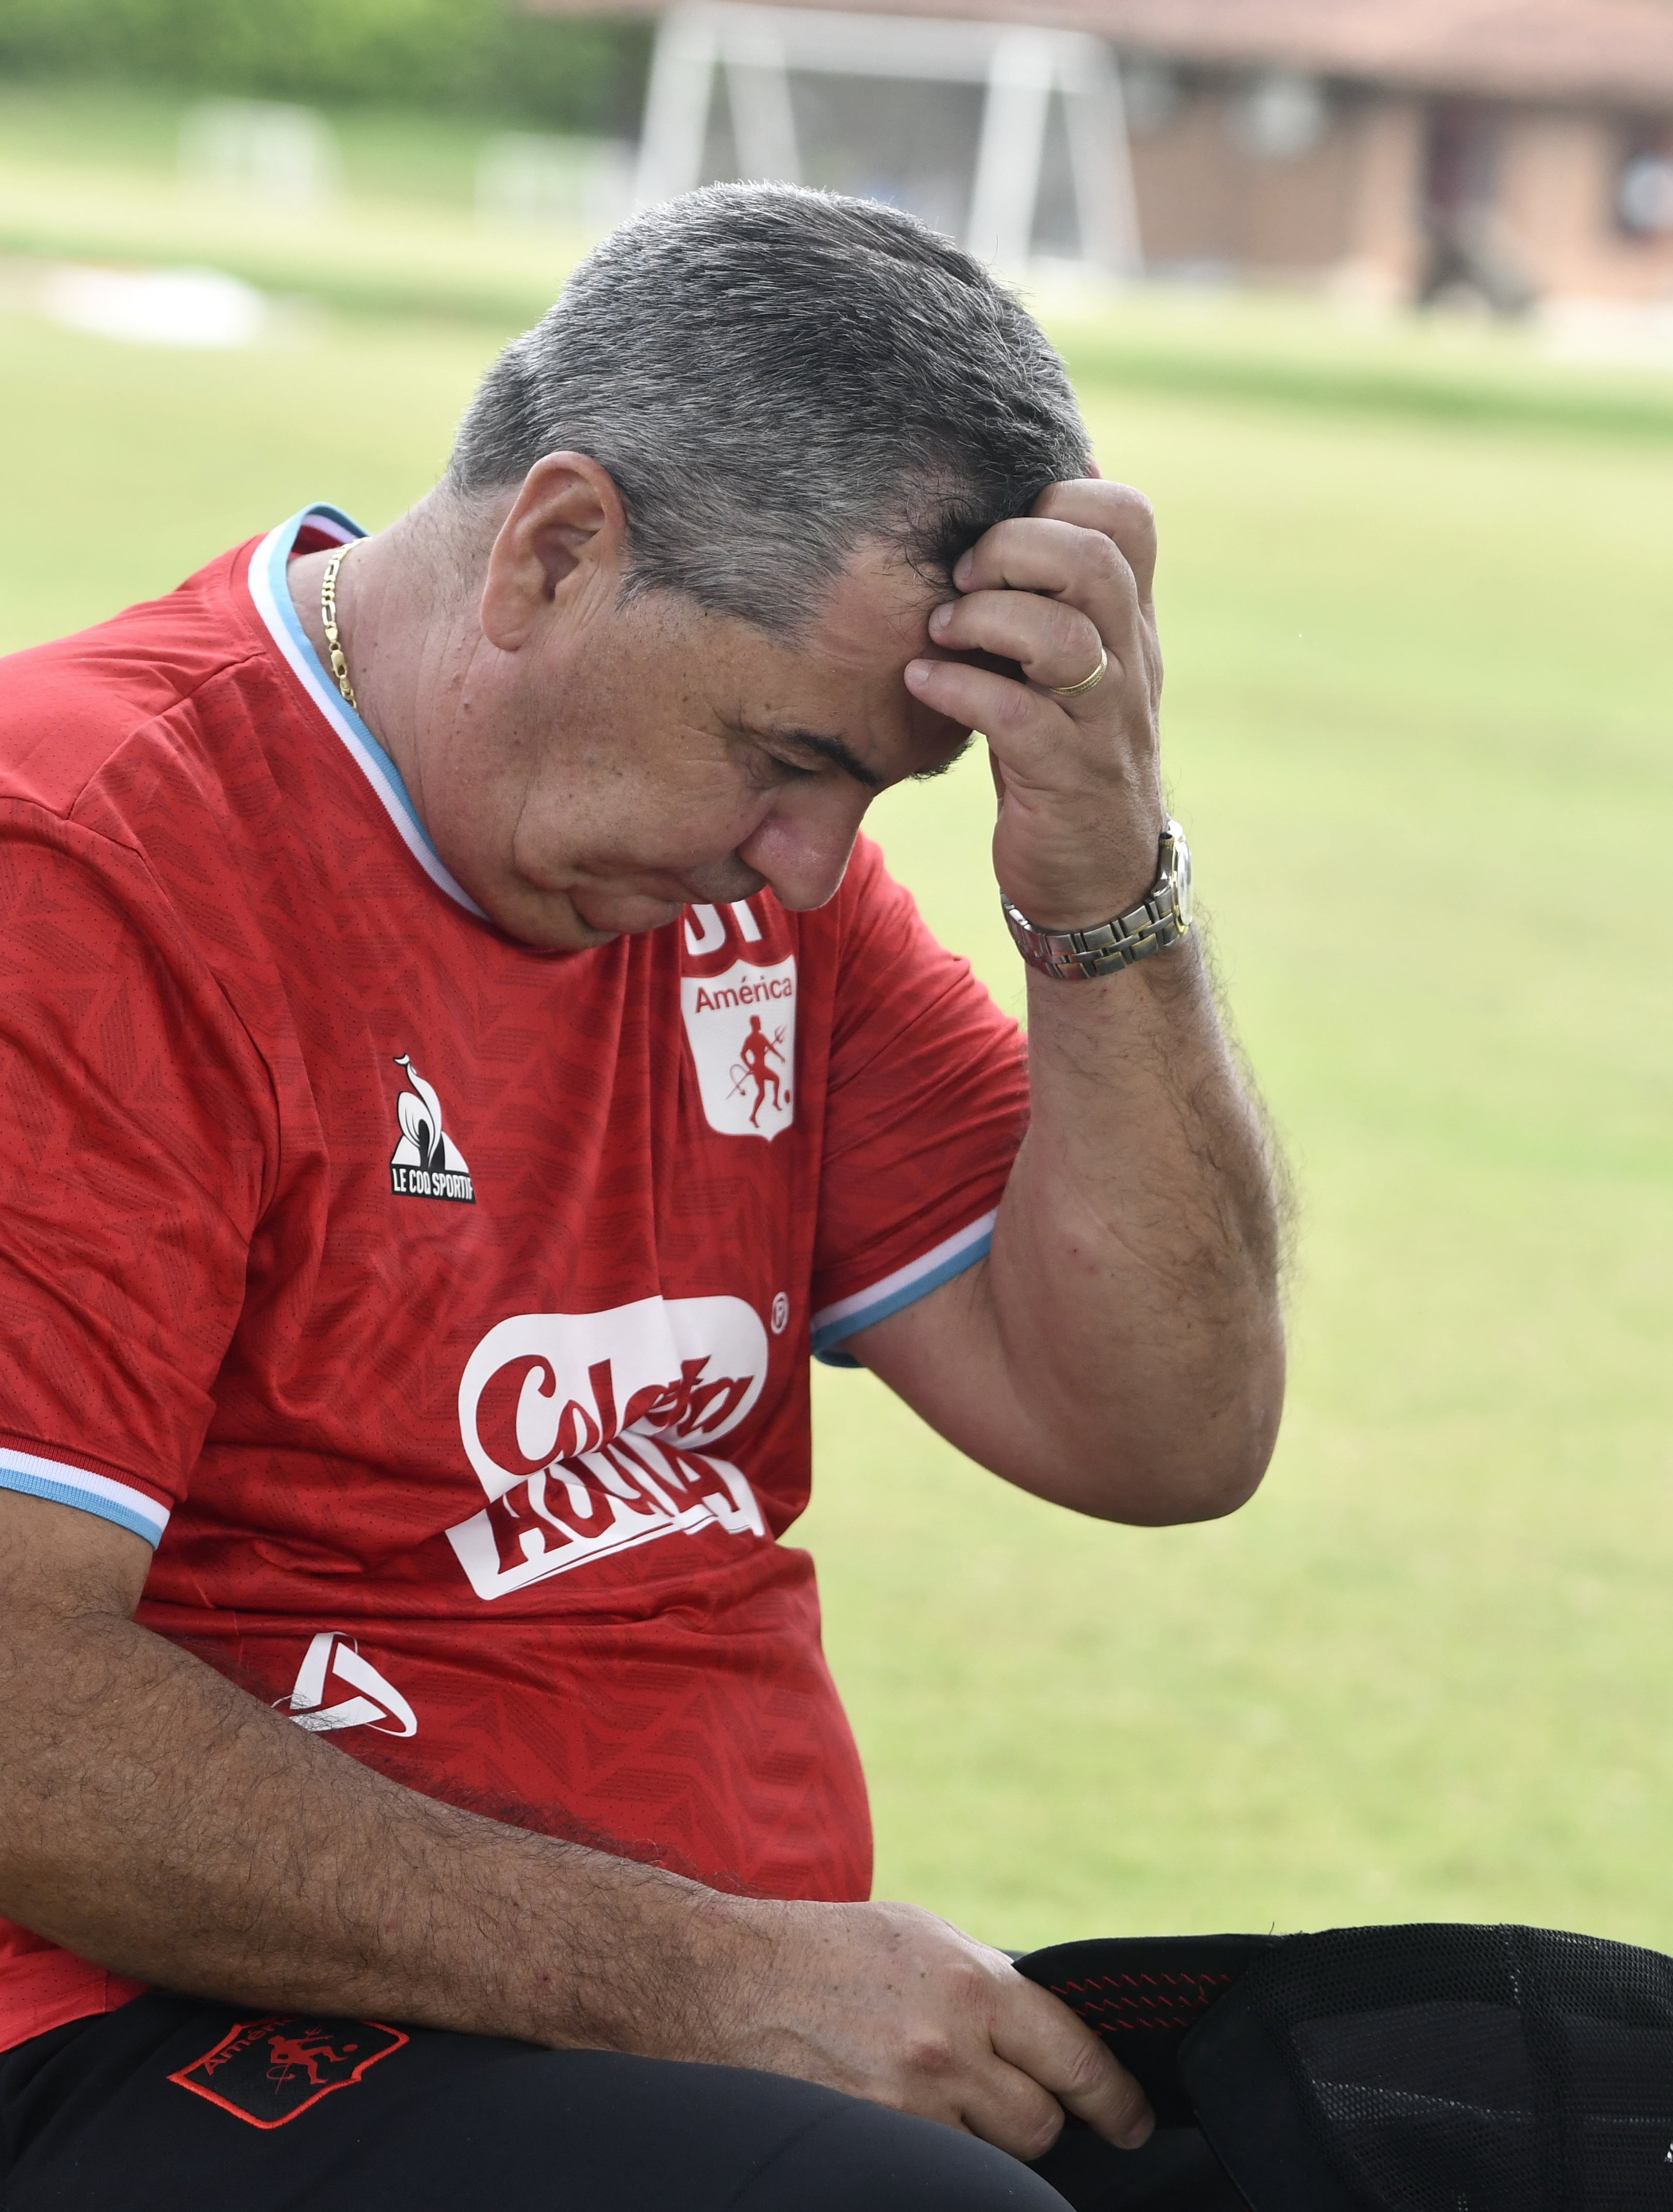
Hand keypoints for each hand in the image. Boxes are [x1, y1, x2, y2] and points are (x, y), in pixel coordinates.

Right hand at [711, 1897, 1153, 2161]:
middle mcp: (947, 2050)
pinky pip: (938, 2170)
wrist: (725, 1983)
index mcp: (970, 1984)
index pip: (1076, 2058)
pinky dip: (935, 2156)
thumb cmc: (828, 1951)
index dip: (1116, 2099)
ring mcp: (908, 2109)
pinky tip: (909, 2125)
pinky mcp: (873, 2146)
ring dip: (980, 2138)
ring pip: (991, 2158)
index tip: (1133, 2119)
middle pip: (1040, 2123)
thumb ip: (988, 1982)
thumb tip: (1047, 2033)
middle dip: (1034, 2116)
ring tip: (938, 2101)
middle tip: (1008, 2098)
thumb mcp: (921, 1937)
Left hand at [903, 480, 1162, 930]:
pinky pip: (1016, 715)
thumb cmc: (1063, 757)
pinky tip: (922, 683)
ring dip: (986, 617)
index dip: (1062, 497)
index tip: (1002, 526)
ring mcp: (1103, 721)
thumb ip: (1050, 598)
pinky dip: (959, 688)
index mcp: (1129, 623)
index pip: (1129, 517)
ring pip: (1065, 634)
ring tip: (940, 631)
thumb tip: (1000, 513)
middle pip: (1094, 559)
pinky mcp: (1067, 777)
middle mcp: (1128, 661)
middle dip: (1014, 547)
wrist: (1098, 880)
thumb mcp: (1069, 668)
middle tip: (961, 575)